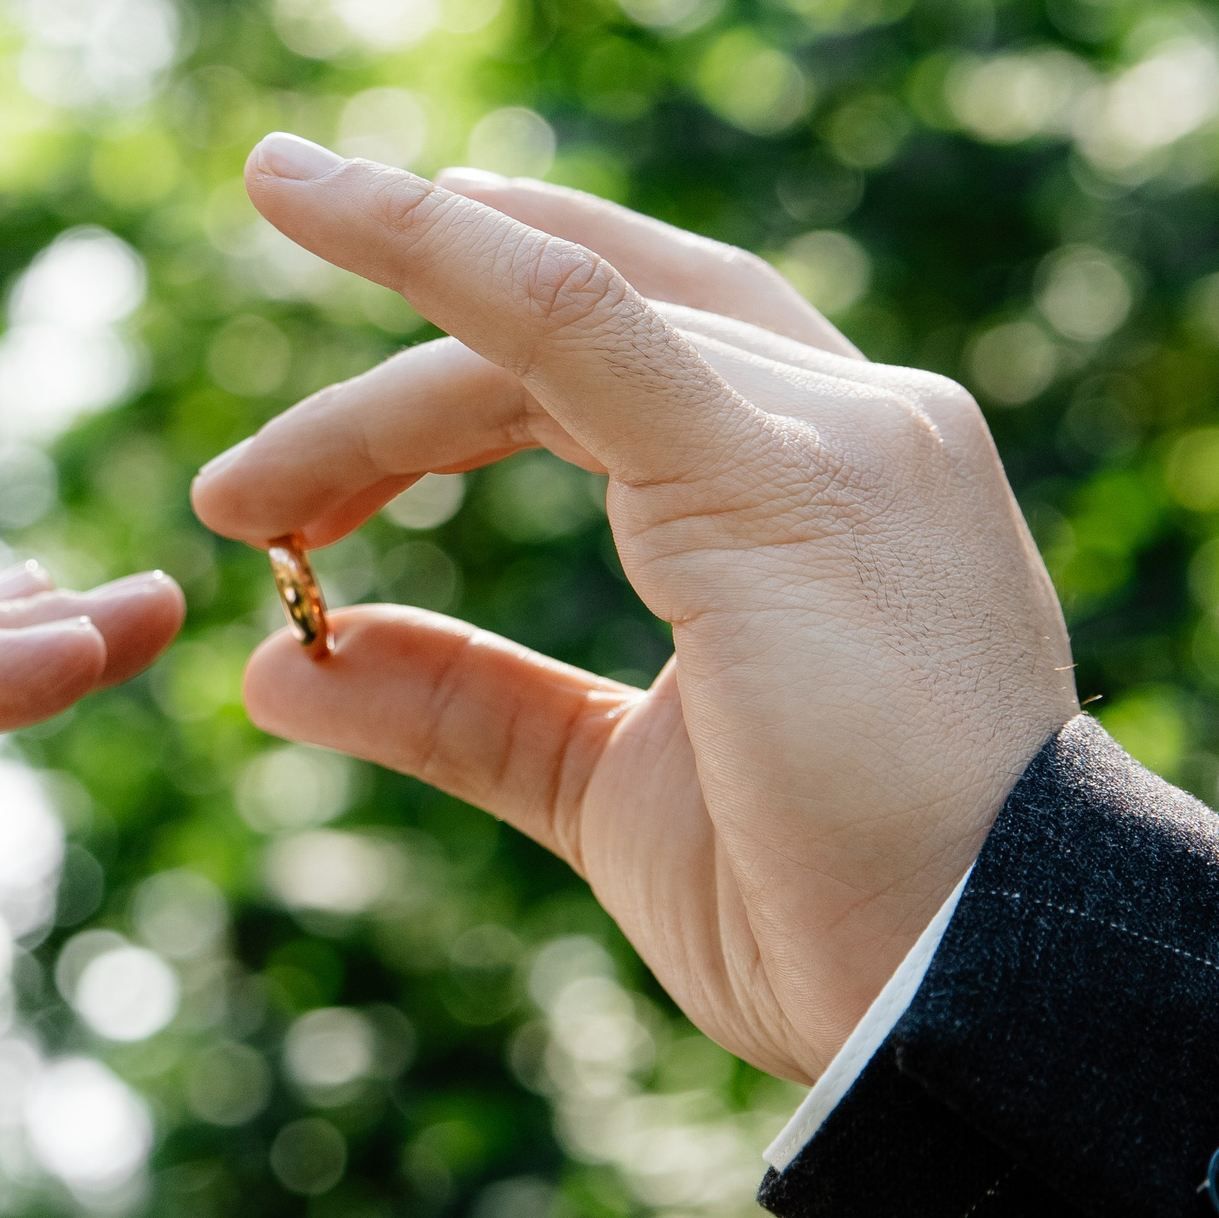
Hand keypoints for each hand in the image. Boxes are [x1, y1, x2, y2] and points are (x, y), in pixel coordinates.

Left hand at [193, 137, 1074, 1084]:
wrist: (979, 1011)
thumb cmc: (830, 912)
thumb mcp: (607, 787)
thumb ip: (464, 704)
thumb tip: (281, 663)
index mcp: (830, 487)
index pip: (633, 357)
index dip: (477, 342)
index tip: (340, 411)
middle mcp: (853, 426)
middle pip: (576, 329)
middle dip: (394, 398)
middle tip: (246, 498)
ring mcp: (833, 434)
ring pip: (550, 324)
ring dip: (372, 396)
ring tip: (238, 496)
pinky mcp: (782, 474)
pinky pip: (571, 320)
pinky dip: (434, 256)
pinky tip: (316, 206)